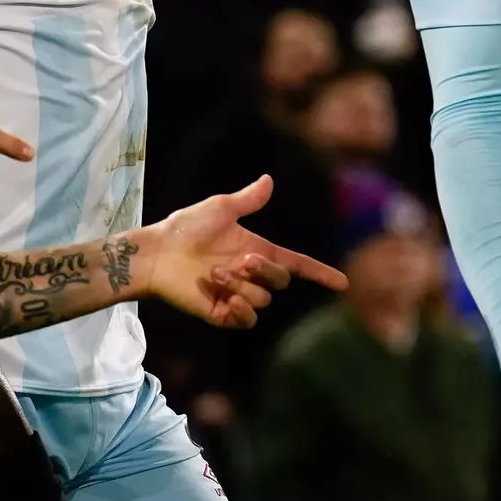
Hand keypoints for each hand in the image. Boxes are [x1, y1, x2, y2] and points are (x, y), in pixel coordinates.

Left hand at [130, 175, 346, 326]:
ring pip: (263, 299)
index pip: (296, 265)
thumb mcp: (220, 208)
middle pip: (281, 281)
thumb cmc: (185, 228)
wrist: (158, 253)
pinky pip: (248, 319)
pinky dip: (241, 309)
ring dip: (242, 285)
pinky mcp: (223, 314)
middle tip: (239, 260)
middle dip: (264, 270)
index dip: (320, 273)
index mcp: (256, 251)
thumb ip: (248, 199)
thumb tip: (268, 180)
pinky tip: (225, 298)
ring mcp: (237, 295)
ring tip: (215, 274)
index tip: (343, 282)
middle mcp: (250, 275)